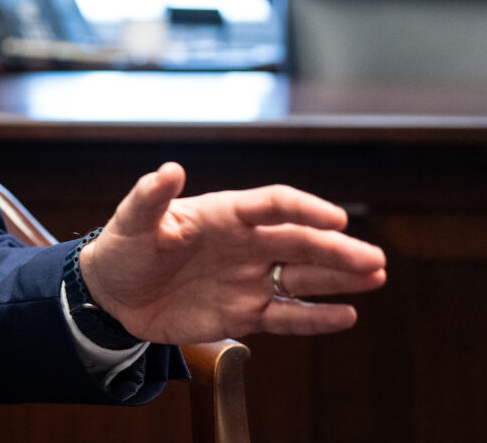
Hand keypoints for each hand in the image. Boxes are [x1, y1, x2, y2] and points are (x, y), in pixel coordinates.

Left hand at [78, 162, 386, 345]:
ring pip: (302, 278)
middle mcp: (244, 244)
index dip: (305, 208)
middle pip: (299, 243)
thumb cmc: (122, 248)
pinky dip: (315, 318)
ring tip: (375, 276)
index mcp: (224, 214)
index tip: (336, 217)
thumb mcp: (131, 221)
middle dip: (338, 249)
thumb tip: (169, 169)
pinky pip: (286, 315)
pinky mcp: (243, 313)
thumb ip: (151, 196)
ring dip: (339, 277)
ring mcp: (247, 278)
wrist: (111, 295)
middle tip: (374, 259)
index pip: (273, 205)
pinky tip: (345, 315)